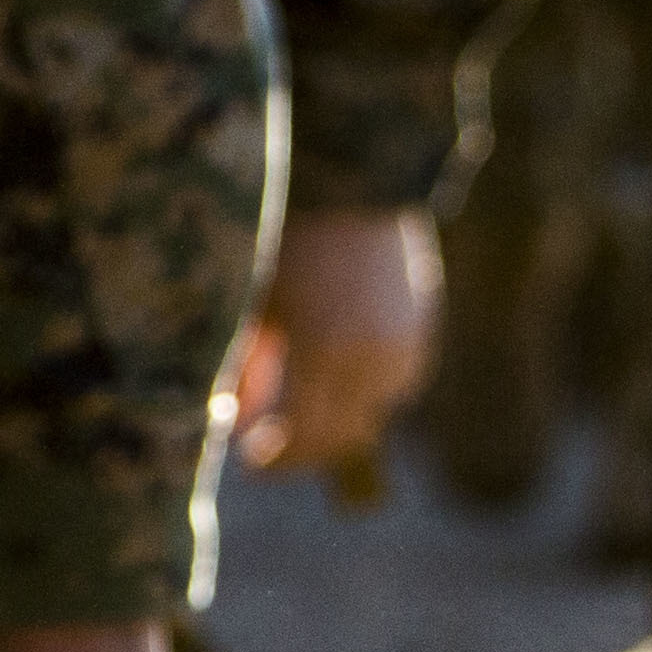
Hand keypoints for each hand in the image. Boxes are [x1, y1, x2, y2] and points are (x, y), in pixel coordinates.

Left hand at [236, 205, 437, 481]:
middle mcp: (369, 362)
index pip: (302, 437)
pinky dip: (361, 395)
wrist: (354, 191)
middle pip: (340, 439)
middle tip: (269, 448)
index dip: (275, 458)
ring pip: (368, 417)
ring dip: (334, 425)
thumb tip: (231, 417)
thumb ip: (246, 363)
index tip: (250, 460)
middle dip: (303, 451)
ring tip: (295, 411)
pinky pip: (390, 388)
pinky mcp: (420, 340)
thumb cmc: (285, 239)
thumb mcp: (253, 301)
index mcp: (321, 353)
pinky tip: (331, 377)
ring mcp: (402, 354)